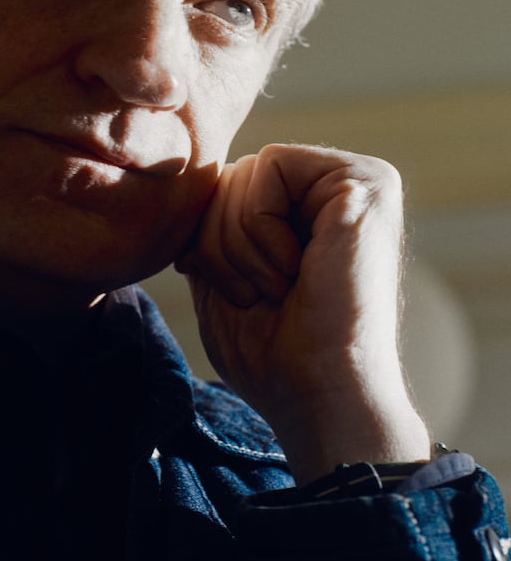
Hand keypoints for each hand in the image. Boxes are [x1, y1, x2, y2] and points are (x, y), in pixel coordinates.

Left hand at [177, 144, 429, 483]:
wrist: (321, 395)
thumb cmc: (274, 354)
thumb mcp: (223, 280)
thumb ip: (214, 227)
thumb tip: (195, 188)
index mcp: (314, 211)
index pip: (227, 190)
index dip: (208, 242)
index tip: (237, 295)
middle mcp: (342, 188)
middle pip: (231, 176)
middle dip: (220, 244)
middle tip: (262, 296)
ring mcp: (360, 180)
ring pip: (244, 171)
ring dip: (240, 245)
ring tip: (282, 287)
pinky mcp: (365, 181)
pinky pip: (270, 165)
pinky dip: (261, 225)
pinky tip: (297, 268)